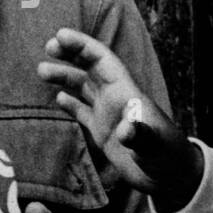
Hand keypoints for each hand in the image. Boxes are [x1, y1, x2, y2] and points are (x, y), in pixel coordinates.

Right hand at [38, 27, 204, 211]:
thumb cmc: (167, 156)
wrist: (171, 177)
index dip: (82, 45)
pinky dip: (71, 102)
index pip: (102, 60)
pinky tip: (58, 97)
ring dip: (65, 76)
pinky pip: (84, 111)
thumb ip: (140, 135)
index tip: (60, 35)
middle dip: (71, 54)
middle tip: (48, 46)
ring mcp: (109, 115)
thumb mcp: (155, 145)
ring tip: (41, 71)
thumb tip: (124, 131)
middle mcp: (116, 99)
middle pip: (91, 67)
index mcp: (126, 93)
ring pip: (84, 87)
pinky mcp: (104, 133)